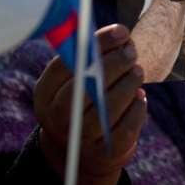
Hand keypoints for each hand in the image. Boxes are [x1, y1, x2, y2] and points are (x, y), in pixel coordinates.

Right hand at [34, 24, 146, 184]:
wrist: (80, 151)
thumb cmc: (81, 99)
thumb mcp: (72, 79)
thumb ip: (88, 56)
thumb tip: (120, 33)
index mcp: (45, 94)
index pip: (67, 64)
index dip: (97, 44)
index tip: (121, 30)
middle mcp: (57, 119)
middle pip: (85, 88)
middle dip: (114, 64)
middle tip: (131, 51)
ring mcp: (80, 139)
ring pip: (108, 108)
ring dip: (128, 83)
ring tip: (137, 71)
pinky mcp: (105, 153)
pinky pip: (125, 128)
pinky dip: (137, 108)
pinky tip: (139, 96)